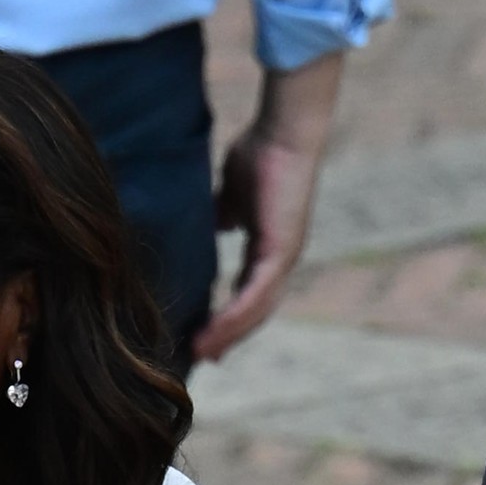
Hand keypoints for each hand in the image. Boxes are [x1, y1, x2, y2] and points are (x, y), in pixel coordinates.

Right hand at [196, 53, 343, 363]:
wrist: (284, 129)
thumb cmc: (261, 149)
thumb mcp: (234, 191)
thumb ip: (225, 212)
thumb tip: (216, 223)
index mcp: (271, 246)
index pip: (250, 291)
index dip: (229, 314)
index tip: (205, 334)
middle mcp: (281, 258)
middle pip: (255, 311)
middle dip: (228, 335)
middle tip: (203, 356)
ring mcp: (284, 258)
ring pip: (255, 311)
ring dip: (227, 334)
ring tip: (201, 352)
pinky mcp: (281, 253)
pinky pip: (255, 296)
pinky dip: (233, 317)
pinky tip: (212, 333)